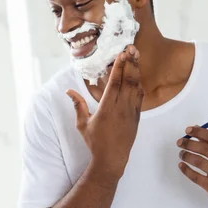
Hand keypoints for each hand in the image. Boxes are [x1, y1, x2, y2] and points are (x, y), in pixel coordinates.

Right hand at [66, 45, 143, 177]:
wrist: (112, 159)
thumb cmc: (95, 142)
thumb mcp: (82, 124)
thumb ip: (77, 105)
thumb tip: (68, 91)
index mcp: (107, 108)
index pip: (115, 82)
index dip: (119, 66)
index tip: (121, 54)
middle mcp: (121, 108)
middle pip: (128, 80)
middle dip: (131, 62)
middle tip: (132, 48)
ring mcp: (131, 112)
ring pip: (136, 86)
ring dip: (136, 70)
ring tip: (137, 56)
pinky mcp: (137, 117)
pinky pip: (140, 97)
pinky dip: (139, 85)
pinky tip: (138, 76)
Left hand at [176, 126, 207, 204]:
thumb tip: (195, 128)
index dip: (199, 132)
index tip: (187, 130)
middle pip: (205, 149)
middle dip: (189, 144)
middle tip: (179, 142)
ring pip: (199, 162)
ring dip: (186, 156)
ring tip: (181, 153)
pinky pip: (196, 177)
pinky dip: (186, 170)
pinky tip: (181, 165)